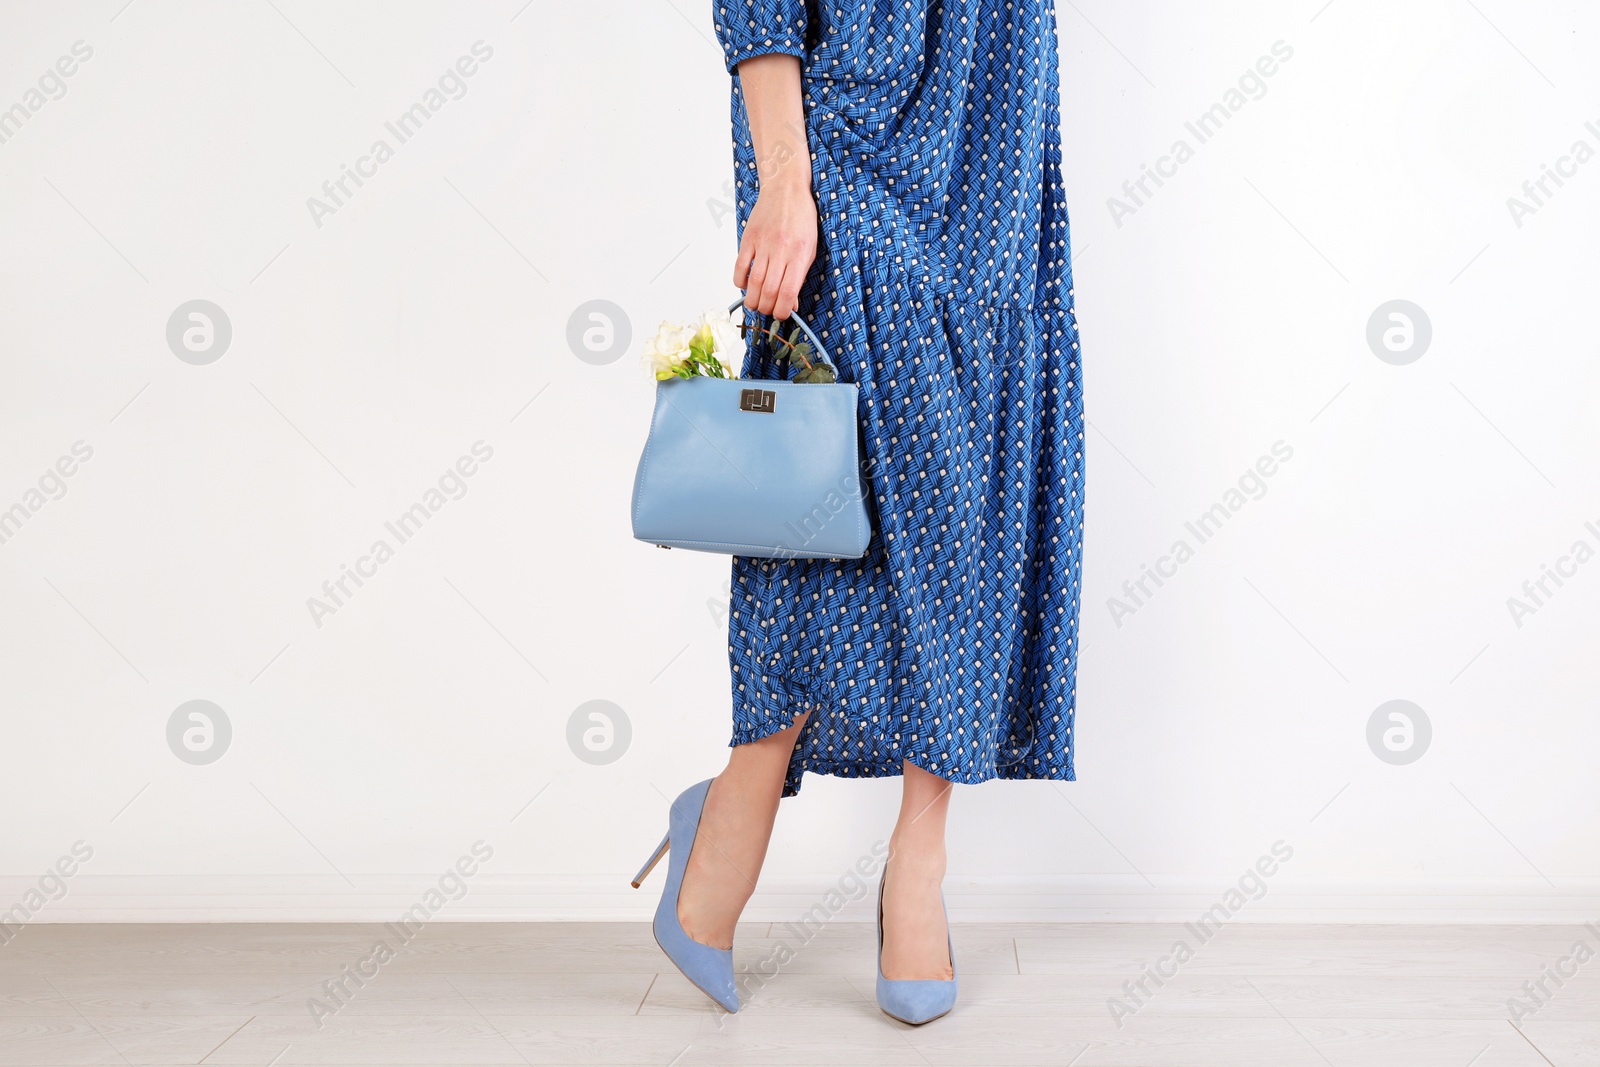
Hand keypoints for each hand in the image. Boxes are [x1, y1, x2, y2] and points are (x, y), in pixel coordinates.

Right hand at [734, 179, 816, 321]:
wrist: (785, 188)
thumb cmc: (801, 218)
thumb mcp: (810, 247)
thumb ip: (800, 275)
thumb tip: (792, 303)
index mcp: (799, 254)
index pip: (789, 292)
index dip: (783, 310)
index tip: (781, 315)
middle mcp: (781, 250)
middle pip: (768, 291)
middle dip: (766, 308)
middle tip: (767, 311)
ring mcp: (763, 244)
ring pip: (753, 282)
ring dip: (752, 300)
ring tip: (754, 305)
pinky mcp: (748, 238)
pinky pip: (740, 265)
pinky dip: (739, 280)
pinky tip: (744, 285)